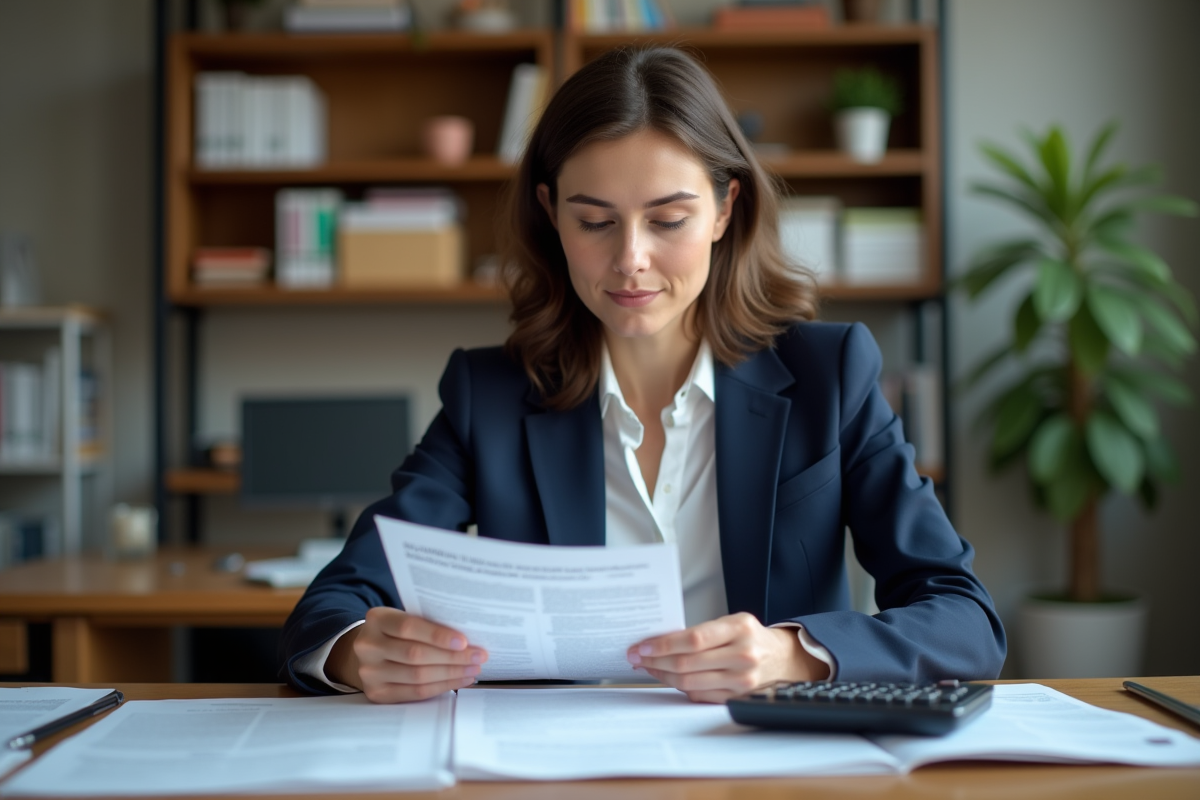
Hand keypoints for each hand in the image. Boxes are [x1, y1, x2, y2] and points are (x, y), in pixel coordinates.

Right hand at [326, 607, 488, 702]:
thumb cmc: (397, 632)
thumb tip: (468, 637)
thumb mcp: (405, 618)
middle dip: (452, 657)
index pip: (408, 627)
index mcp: (376, 619)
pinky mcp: (376, 693)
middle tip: (478, 656)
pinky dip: (442, 686)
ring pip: (417, 676)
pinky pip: (415, 692)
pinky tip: (459, 679)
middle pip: (415, 654)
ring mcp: (369, 672)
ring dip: (451, 673)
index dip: (437, 635)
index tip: (464, 641)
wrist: (369, 651)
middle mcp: (368, 645)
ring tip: (473, 668)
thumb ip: (428, 623)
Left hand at [627, 612, 827, 703]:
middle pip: (688, 663)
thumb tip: (660, 641)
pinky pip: (699, 694)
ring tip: (648, 667)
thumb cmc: (751, 638)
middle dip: (655, 661)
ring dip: (663, 675)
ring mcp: (741, 680)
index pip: (694, 639)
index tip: (643, 646)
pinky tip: (668, 677)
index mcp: (739, 629)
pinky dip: (679, 686)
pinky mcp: (737, 697)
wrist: (783, 659)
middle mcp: (743, 656)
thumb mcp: (732, 623)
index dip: (664, 644)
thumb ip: (702, 631)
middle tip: (637, 657)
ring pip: (690, 682)